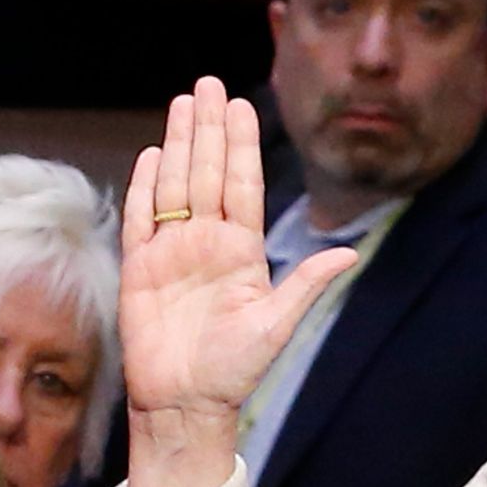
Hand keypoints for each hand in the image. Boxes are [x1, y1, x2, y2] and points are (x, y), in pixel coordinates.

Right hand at [120, 77, 358, 425]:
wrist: (186, 403)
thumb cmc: (235, 369)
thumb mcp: (277, 325)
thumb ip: (306, 284)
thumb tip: (347, 254)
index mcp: (243, 250)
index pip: (242, 184)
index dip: (241, 144)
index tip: (241, 105)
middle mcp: (207, 243)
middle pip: (207, 172)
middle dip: (208, 127)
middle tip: (207, 83)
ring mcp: (172, 252)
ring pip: (175, 185)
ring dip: (177, 144)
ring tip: (182, 103)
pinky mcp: (138, 270)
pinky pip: (141, 220)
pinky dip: (145, 187)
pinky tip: (150, 154)